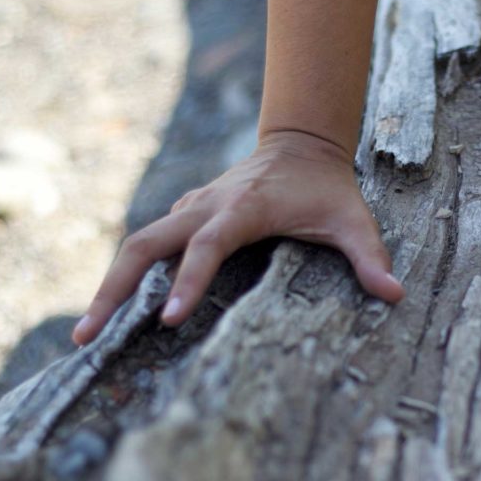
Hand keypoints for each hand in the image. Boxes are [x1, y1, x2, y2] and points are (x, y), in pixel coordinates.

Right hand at [72, 130, 403, 345]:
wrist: (301, 143)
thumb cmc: (328, 187)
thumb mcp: (353, 220)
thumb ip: (370, 257)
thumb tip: (394, 294)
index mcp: (243, 208)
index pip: (207, 247)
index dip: (188, 281)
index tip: (168, 319)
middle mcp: (206, 207)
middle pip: (145, 244)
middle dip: (114, 288)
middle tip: (87, 336)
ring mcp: (191, 209)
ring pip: (136, 243)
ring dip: (108, 285)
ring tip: (85, 333)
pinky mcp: (186, 215)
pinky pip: (148, 244)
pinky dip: (126, 275)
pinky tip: (112, 311)